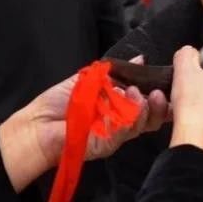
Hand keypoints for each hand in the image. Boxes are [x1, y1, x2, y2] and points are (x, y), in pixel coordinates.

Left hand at [0, 59, 167, 191]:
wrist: (37, 124)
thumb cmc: (60, 102)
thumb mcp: (91, 79)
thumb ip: (117, 70)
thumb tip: (141, 58)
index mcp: (120, 109)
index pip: (147, 105)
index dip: (159, 97)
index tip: (166, 83)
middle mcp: (121, 124)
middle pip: (150, 118)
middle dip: (158, 105)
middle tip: (157, 92)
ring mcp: (114, 135)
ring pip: (139, 125)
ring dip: (142, 108)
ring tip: (136, 93)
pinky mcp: (105, 144)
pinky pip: (122, 132)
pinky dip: (125, 117)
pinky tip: (123, 101)